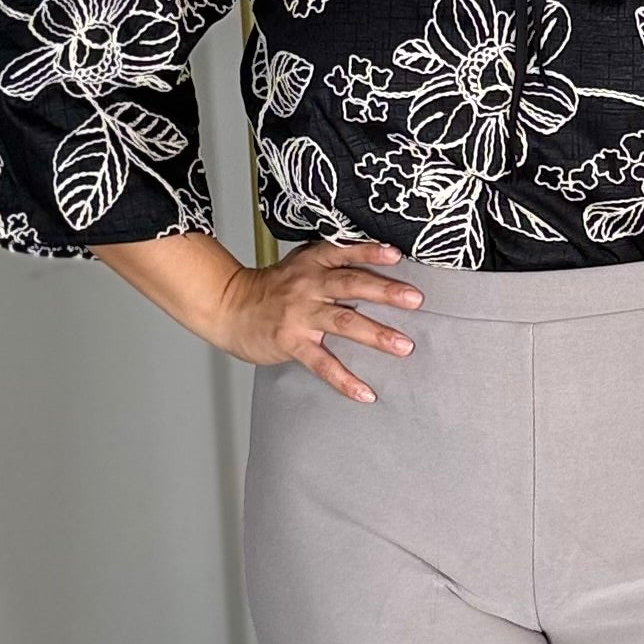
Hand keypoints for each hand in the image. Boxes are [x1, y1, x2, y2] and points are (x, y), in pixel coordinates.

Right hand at [218, 239, 424, 401]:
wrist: (230, 307)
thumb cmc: (272, 288)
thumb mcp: (300, 264)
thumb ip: (332, 261)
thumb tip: (377, 258)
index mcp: (312, 263)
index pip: (344, 252)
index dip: (369, 252)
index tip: (396, 255)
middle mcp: (308, 285)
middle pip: (351, 284)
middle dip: (385, 292)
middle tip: (414, 300)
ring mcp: (300, 315)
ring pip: (343, 323)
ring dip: (376, 335)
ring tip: (403, 346)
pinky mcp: (292, 343)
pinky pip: (322, 363)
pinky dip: (345, 380)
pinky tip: (365, 392)